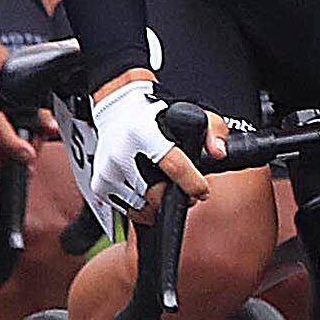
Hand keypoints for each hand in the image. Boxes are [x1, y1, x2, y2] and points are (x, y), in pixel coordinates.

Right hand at [74, 72, 209, 220]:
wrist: (118, 110)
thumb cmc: (156, 115)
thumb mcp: (193, 113)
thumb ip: (213, 131)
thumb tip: (218, 153)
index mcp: (144, 133)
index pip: (173, 166)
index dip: (192, 184)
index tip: (202, 191)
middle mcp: (122, 153)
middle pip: (155, 193)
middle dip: (176, 199)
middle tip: (188, 195)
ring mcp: (109, 170)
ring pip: (140, 206)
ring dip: (158, 206)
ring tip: (168, 193)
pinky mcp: (100, 184)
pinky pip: (124, 208)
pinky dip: (140, 208)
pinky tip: (149, 196)